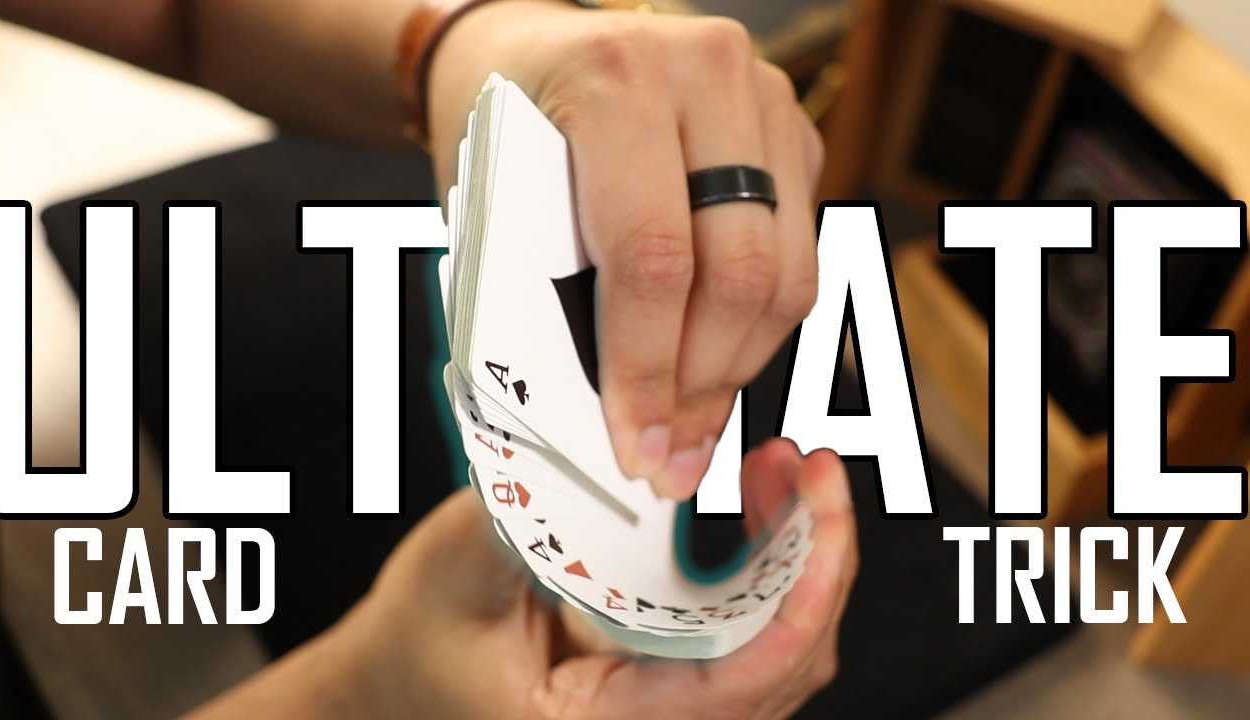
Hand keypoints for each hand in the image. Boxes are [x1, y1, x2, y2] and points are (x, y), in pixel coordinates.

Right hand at [337, 438, 856, 718]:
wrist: (400, 678)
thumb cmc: (419, 648)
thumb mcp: (453, 579)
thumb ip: (518, 525)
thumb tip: (584, 459)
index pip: (744, 680)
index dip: (801, 598)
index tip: (822, 517)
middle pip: (787, 660)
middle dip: (817, 559)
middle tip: (816, 472)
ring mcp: (673, 700)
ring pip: (780, 644)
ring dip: (798, 554)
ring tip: (791, 474)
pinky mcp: (674, 664)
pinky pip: (751, 625)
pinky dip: (770, 561)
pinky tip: (764, 502)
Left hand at [426, 2, 824, 498]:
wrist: (525, 48)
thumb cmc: (496, 127)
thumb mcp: (495, 198)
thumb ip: (546, 290)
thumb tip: (607, 418)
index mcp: (613, 83)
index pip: (652, 257)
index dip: (647, 370)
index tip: (636, 446)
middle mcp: (707, 74)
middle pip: (737, 271)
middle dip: (703, 386)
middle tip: (671, 459)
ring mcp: (763, 96)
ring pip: (785, 272)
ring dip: (740, 368)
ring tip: (695, 428)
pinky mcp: (792, 129)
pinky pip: (798, 253)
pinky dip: (759, 326)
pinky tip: (715, 365)